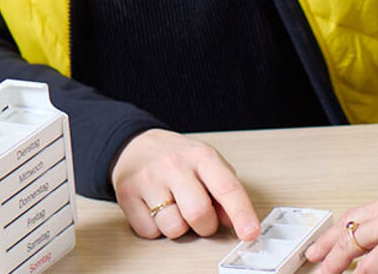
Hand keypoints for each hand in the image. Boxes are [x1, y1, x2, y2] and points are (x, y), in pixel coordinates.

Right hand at [109, 129, 259, 240]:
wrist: (135, 145)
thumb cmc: (177, 158)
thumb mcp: (207, 163)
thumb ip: (224, 190)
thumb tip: (234, 220)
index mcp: (202, 156)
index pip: (227, 188)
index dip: (242, 214)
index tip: (250, 233)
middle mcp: (175, 166)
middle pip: (199, 214)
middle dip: (205, 226)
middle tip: (201, 217)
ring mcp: (149, 180)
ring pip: (174, 228)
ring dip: (179, 227)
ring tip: (175, 208)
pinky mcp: (127, 196)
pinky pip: (150, 232)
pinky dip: (156, 228)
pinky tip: (156, 209)